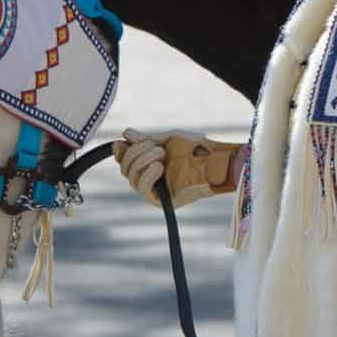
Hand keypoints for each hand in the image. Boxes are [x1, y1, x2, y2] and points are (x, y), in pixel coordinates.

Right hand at [111, 128, 245, 207]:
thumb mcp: (169, 139)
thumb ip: (147, 139)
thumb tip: (125, 134)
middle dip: (136, 153)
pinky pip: (145, 191)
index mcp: (148, 162)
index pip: (124, 160)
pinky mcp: (163, 201)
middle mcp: (148, 177)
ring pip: (132, 179)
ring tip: (161, 154)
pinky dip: (147, 176)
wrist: (216, 160)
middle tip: (157, 147)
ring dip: (142, 162)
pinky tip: (158, 166)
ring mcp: (155, 190)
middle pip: (126, 169)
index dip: (120, 152)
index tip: (122, 142)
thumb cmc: (197, 148)